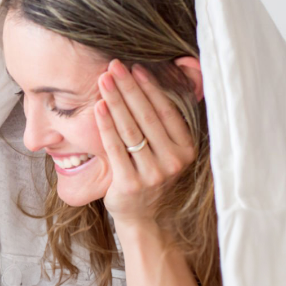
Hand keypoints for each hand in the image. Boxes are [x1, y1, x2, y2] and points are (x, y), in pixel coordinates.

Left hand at [94, 60, 196, 223]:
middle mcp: (173, 161)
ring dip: (116, 101)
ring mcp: (153, 174)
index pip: (166, 112)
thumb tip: (152, 84)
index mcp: (186, 150)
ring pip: (131, 130)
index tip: (136, 68)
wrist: (144, 218)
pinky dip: (106, 125)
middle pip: (147, 117)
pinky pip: (116, 148)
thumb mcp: (167, 153)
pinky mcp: (130, 184)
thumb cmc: (152, 177)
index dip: (150, 88)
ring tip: (104, 80)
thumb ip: (164, 126)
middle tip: (114, 66)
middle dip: (129, 88)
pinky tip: (99, 108)